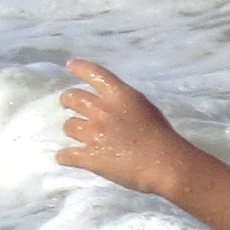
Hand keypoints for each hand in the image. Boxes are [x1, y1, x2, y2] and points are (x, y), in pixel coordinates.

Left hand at [59, 60, 192, 198]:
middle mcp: (102, 110)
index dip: (80, 68)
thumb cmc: (162, 136)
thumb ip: (125, 103)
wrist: (165, 164)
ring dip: (73, 131)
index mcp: (120, 96)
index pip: (95, 73)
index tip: (70, 66)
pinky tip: (70, 158)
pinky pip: (65, 155)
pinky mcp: (89, 156)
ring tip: (81, 137)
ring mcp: (94, 133)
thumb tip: (111, 104)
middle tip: (70, 107)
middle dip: (67, 101)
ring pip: (68, 126)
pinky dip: (65, 157)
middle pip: (71, 97)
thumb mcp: (146, 108)